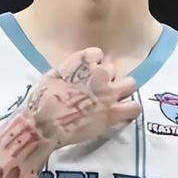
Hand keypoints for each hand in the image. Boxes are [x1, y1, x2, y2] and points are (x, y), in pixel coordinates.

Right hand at [22, 47, 140, 148]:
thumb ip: (70, 67)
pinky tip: (122, 114)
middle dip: (108, 76)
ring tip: (115, 99)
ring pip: (130, 84)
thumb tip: (79, 68)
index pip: (98, 54)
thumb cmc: (42, 100)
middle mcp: (99, 74)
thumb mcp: (53, 74)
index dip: (94, 63)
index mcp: (83, 62)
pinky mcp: (114, 112)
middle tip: (100, 88)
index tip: (89, 72)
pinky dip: (130, 110)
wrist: (45, 124)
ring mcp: (109, 93)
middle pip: (114, 68)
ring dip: (123, 90)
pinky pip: (135, 107)